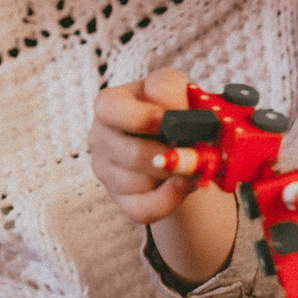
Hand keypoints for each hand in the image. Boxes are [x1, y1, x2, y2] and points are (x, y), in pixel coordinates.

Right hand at [90, 68, 197, 224]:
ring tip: (193, 163)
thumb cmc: (175, 109)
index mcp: (110, 103)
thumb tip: (181, 118)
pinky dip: (169, 199)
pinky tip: (184, 185)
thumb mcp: (176, 89)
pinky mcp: (120, 198)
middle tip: (197, 153)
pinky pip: (143, 209)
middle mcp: (101, 135)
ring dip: (173, 176)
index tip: (170, 121)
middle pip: (132, 154)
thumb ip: (174, 92)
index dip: (144, 118)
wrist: (179, 141)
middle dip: (170, 156)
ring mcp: (106, 170)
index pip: (111, 110)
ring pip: (140, 183)